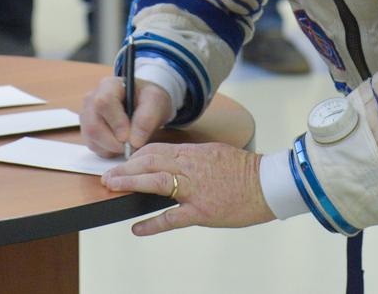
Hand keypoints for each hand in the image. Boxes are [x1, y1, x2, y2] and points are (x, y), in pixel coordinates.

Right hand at [80, 76, 173, 156]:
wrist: (145, 104)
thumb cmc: (148, 99)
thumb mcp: (156, 102)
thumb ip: (147, 118)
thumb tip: (134, 141)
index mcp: (109, 85)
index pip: (104, 102)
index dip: (116, 122)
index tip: (129, 137)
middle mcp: (92, 99)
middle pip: (93, 125)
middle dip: (113, 141)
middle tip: (131, 146)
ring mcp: (87, 115)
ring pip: (92, 138)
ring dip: (112, 147)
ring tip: (129, 143)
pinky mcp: (87, 130)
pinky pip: (93, 146)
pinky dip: (109, 151)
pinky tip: (121, 144)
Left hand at [103, 142, 274, 234]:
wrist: (269, 184)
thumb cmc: (246, 170)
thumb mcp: (216, 153)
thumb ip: (193, 158)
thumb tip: (172, 163)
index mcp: (195, 152)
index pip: (157, 149)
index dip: (136, 156)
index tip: (125, 163)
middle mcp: (192, 166)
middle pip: (150, 162)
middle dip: (126, 168)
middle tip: (109, 175)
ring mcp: (195, 189)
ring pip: (155, 182)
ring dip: (130, 184)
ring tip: (113, 188)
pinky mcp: (202, 211)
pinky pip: (171, 218)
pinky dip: (151, 223)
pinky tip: (136, 228)